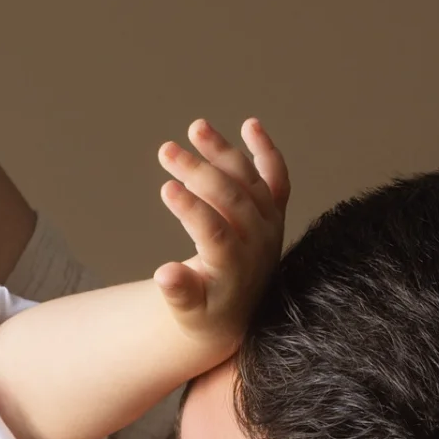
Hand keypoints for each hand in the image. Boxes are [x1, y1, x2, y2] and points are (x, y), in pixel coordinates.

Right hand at [151, 118, 290, 353]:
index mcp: (236, 269)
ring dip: (223, 151)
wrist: (237, 313)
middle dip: (198, 172)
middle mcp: (259, 242)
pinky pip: (275, 177)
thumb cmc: (206, 311)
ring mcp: (270, 223)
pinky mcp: (273, 210)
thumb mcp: (187, 312)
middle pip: (232, 199)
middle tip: (166, 150)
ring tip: (195, 128)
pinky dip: (265, 150)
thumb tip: (164, 275)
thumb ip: (178, 293)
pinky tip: (250, 125)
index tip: (166, 187)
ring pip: (249, 180)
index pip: (215, 233)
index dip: (192, 210)